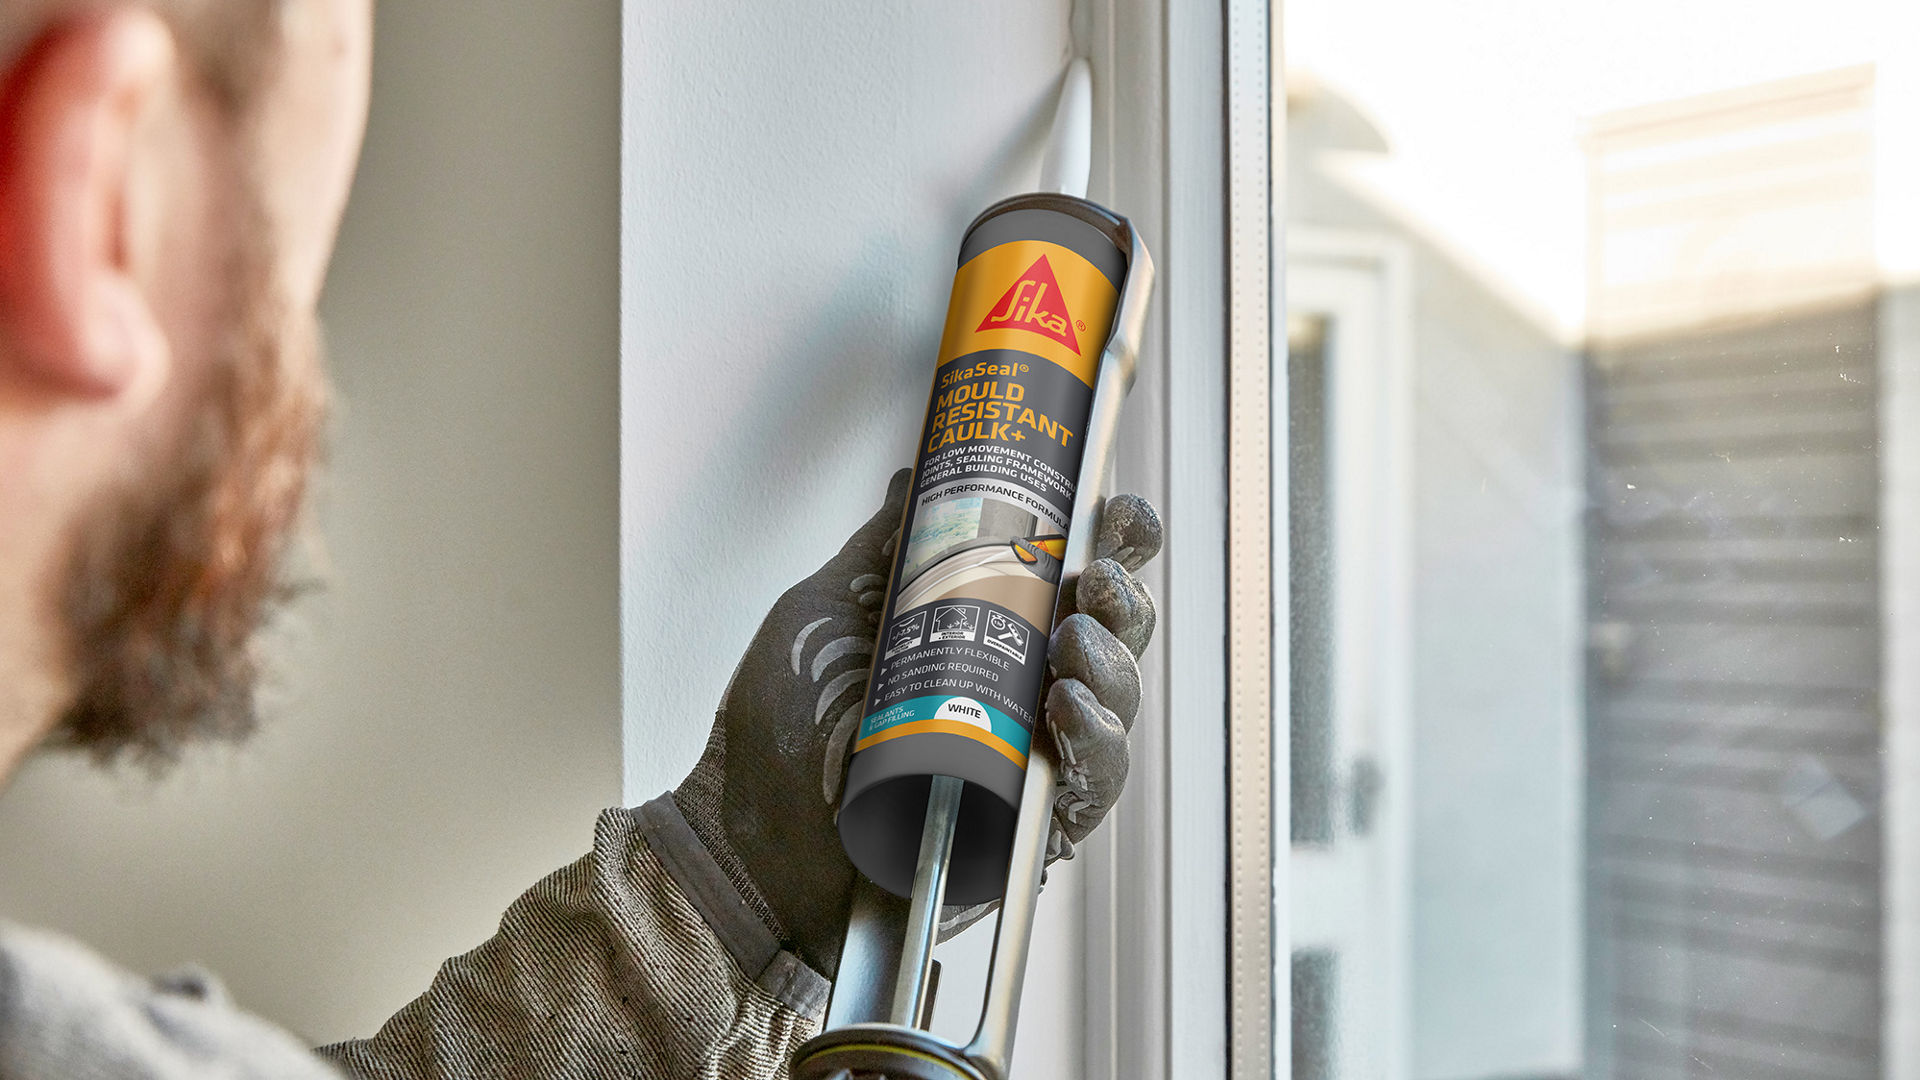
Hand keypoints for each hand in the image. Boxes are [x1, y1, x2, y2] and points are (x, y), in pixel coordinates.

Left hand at [674, 469, 1161, 976]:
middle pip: (1115, 634)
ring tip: (1072, 644)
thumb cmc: (780, 736)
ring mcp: (1032, 758)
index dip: (1113, 541)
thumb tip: (915, 478)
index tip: (1114, 511)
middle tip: (1095, 580)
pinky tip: (1067, 708)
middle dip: (1124, 596)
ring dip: (1111, 665)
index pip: (1073, 578)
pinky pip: (1096, 783)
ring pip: (1118, 702)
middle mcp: (1021, 692)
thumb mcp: (824, 613)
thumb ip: (880, 547)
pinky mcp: (1032, 827)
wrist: (747, 838)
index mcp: (987, 632)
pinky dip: (1097, 741)